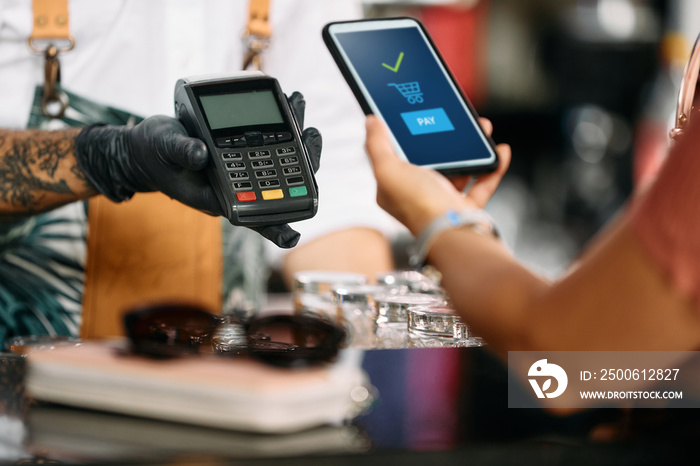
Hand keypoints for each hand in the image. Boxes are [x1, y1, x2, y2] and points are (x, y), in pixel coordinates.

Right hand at [75, 92, 320, 248]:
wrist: (149, 145)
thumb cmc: (153, 152)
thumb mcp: (164, 147)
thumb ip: (182, 151)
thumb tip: (202, 154)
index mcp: (220, 198)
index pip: (252, 218)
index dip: (274, 228)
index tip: (294, 237)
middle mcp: (238, 187)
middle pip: (277, 185)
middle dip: (299, 163)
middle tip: (311, 135)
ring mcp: (242, 170)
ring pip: (277, 161)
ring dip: (293, 138)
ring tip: (301, 109)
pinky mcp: (241, 152)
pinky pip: (267, 143)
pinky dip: (278, 126)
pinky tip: (287, 106)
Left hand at [364, 115, 510, 235]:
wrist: (452, 232)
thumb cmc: (418, 205)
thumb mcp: (387, 170)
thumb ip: (377, 144)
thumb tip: (371, 121)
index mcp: (394, 187)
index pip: (398, 156)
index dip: (410, 135)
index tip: (422, 116)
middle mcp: (417, 194)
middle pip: (433, 159)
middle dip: (449, 138)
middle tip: (461, 121)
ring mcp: (442, 201)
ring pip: (460, 169)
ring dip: (474, 149)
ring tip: (484, 130)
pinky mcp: (465, 208)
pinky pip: (482, 184)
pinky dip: (492, 168)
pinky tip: (499, 152)